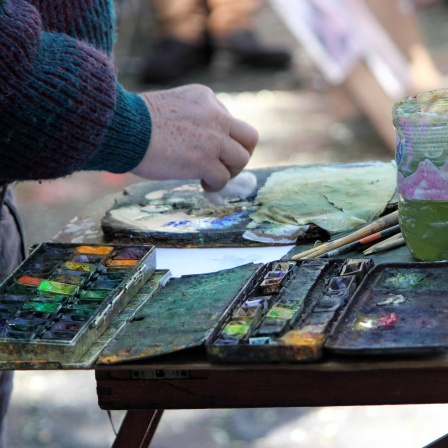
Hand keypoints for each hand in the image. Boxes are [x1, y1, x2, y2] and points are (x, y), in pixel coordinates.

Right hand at [132, 84, 257, 190]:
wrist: (122, 127)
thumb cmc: (137, 121)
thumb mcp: (174, 107)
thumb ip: (195, 119)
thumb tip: (205, 146)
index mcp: (207, 98)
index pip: (231, 122)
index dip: (224, 140)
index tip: (210, 150)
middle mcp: (216, 116)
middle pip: (250, 138)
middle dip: (240, 154)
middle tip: (226, 165)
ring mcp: (213, 139)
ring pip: (241, 159)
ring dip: (229, 172)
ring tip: (211, 177)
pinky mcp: (205, 161)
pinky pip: (223, 178)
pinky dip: (215, 185)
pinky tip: (203, 184)